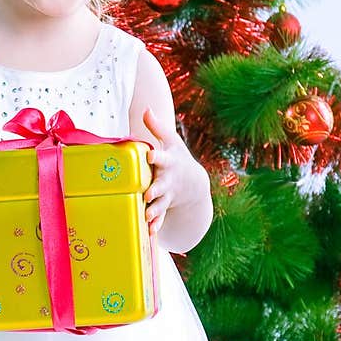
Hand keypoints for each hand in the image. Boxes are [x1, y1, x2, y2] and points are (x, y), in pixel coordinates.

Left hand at [141, 106, 204, 236]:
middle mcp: (167, 180)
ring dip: (155, 211)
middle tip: (149, 194)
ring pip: (160, 204)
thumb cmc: (178, 158)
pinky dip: (156, 225)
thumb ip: (157, 127)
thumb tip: (146, 108)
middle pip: (161, 185)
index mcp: (168, 162)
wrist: (194, 183)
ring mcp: (167, 195)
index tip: (150, 154)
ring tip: (147, 216)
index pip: (162, 157)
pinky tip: (149, 232)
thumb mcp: (171, 141)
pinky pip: (160, 218)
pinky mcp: (165, 207)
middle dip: (155, 190)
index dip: (156, 156)